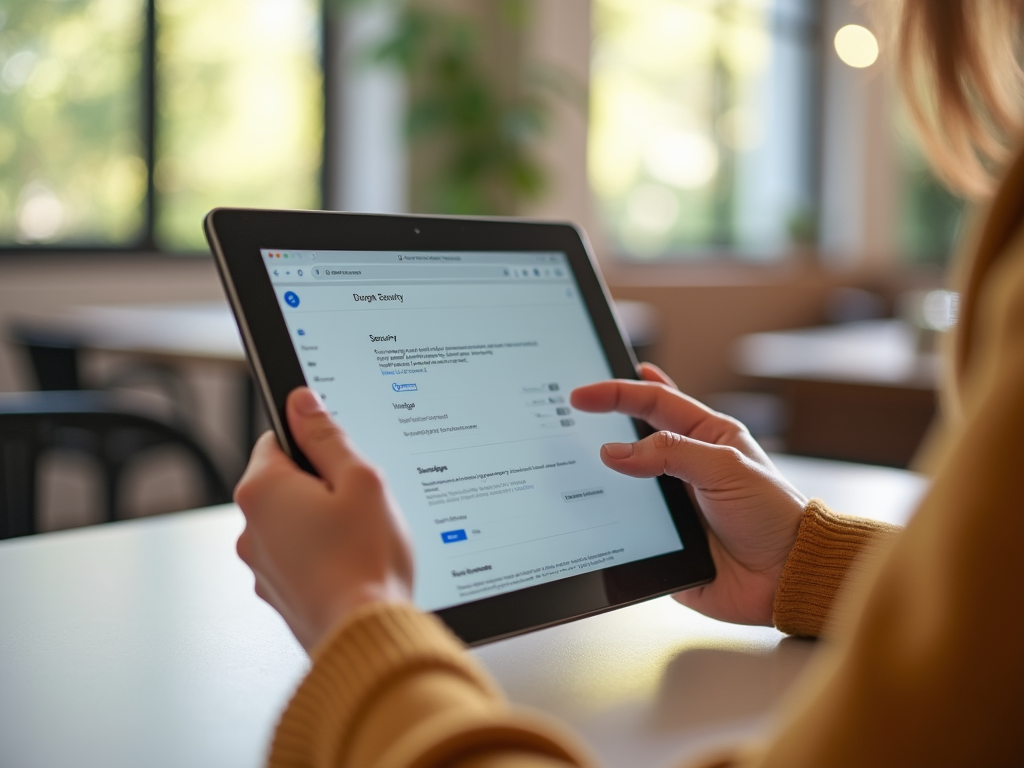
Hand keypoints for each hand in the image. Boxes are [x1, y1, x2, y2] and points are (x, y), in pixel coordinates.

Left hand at [234, 387, 413, 651]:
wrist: (365, 635)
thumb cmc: (365, 559)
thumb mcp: (360, 479)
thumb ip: (327, 436)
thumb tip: (301, 402)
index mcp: (263, 489)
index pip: (277, 438)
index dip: (315, 442)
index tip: (340, 457)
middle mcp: (249, 527)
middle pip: (285, 482)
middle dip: (321, 486)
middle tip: (360, 502)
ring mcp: (260, 564)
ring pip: (293, 522)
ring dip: (321, 523)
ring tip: (360, 539)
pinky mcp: (277, 592)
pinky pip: (298, 557)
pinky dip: (321, 556)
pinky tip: (353, 564)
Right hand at [570, 364, 806, 626]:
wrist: (784, 577)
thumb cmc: (772, 516)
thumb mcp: (726, 469)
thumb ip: (671, 453)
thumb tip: (615, 450)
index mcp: (706, 437)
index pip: (653, 402)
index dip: (615, 393)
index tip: (580, 395)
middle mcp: (685, 466)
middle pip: (633, 437)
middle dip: (600, 423)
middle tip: (565, 415)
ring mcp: (671, 503)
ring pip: (623, 482)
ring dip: (598, 474)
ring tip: (564, 460)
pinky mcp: (661, 538)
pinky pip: (624, 525)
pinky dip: (603, 519)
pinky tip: (584, 513)